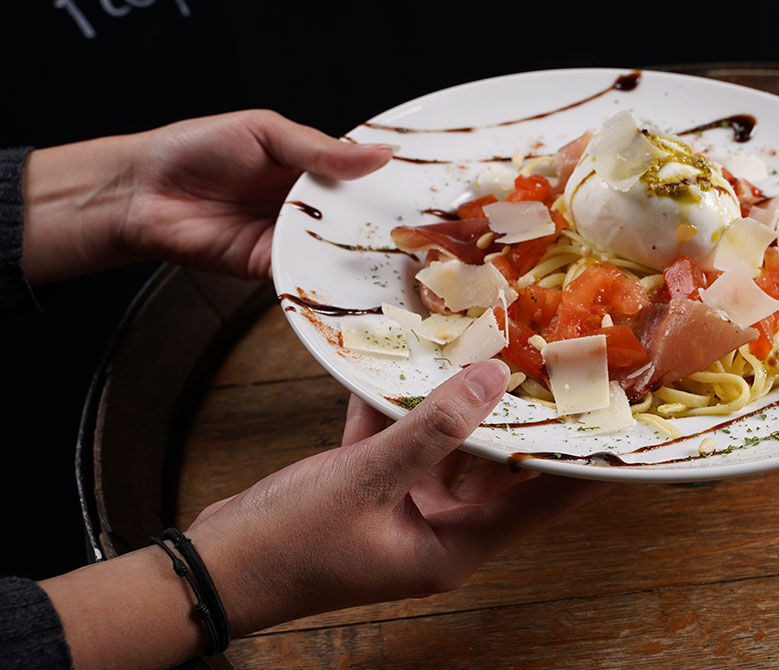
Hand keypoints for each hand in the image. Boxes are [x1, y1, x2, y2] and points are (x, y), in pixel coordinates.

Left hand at [21, 110, 393, 282]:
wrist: (142, 192)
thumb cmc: (195, 150)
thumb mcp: (265, 132)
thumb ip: (320, 150)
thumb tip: (379, 155)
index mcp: (306, 168)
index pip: (358, 178)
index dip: (386, 183)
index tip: (420, 189)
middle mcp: (303, 206)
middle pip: (355, 219)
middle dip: (381, 223)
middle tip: (419, 227)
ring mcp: (289, 239)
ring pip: (337, 250)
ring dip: (360, 253)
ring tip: (399, 255)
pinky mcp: (272, 267)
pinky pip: (308, 275)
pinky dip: (328, 278)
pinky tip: (353, 276)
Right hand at [186, 359, 608, 634]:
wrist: (211, 569)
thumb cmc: (285, 545)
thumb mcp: (364, 480)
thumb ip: (429, 430)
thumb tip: (491, 381)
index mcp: (452, 547)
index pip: (538, 504)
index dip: (579, 464)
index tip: (613, 425)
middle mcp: (439, 533)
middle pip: (500, 473)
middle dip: (519, 422)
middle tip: (550, 370)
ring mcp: (405, 511)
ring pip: (450, 451)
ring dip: (458, 408)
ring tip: (487, 354)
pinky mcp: (372, 491)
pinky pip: (402, 443)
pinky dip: (402, 408)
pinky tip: (407, 363)